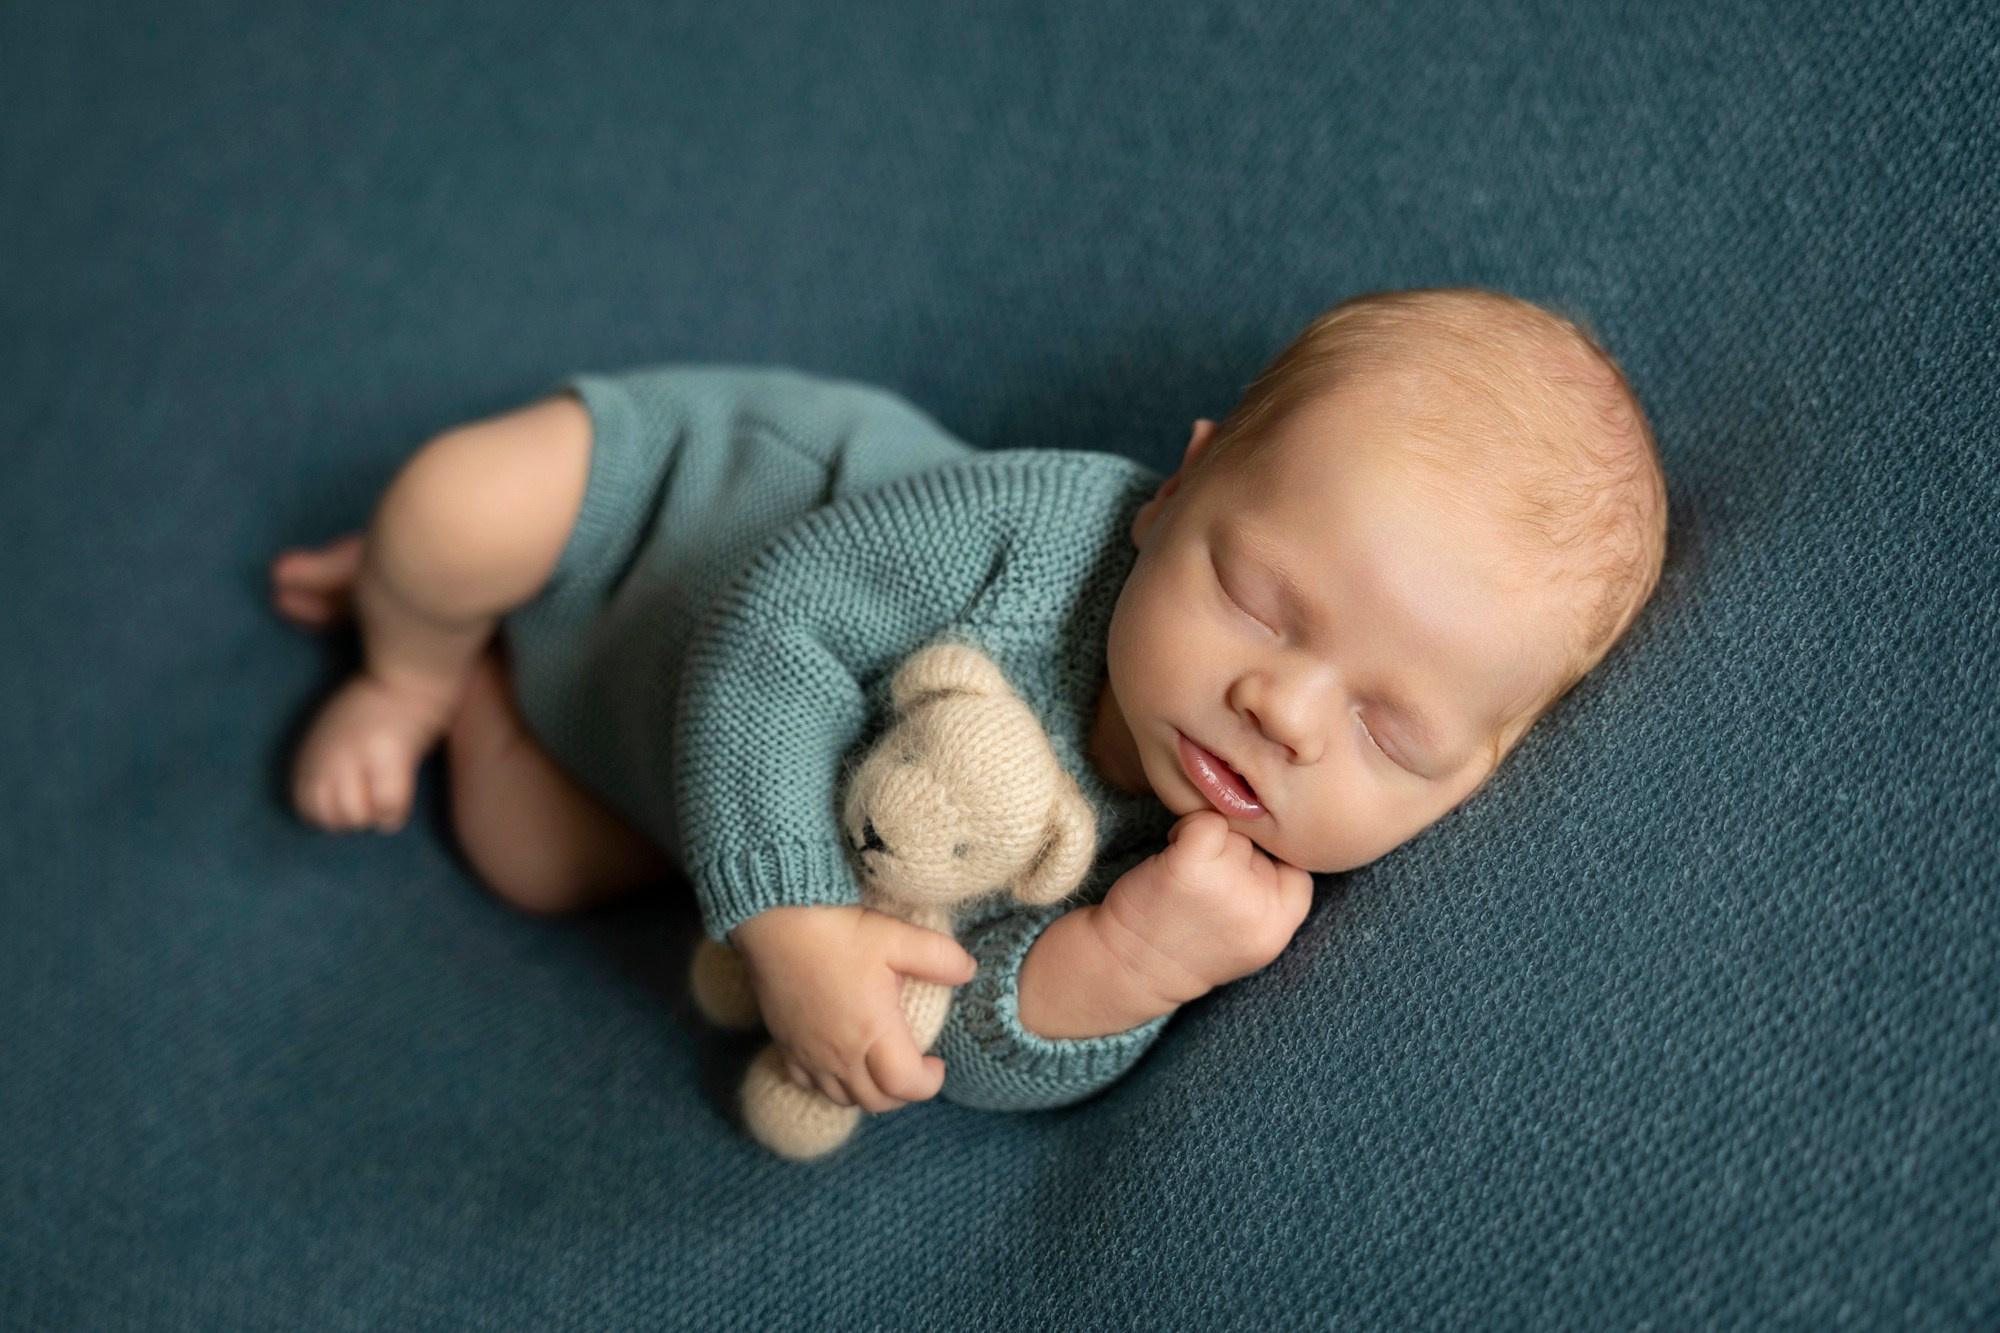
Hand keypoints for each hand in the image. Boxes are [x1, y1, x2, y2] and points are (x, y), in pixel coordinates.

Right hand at [728, 904, 977, 1114]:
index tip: (938, 1063)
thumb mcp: (896, 936)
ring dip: (869, 1093)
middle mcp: (838, 1053)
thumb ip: (940, 957)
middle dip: (903, 1093)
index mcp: (871, 1032)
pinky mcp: (786, 1044)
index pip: (906, 1085)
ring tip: (883, 1068)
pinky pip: (809, 1084)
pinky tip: (841, 1063)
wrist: (773, 919)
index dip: (929, 1083)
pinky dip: (832, 1085)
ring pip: (843, 1099)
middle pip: (876, 1101)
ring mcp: (808, 1053)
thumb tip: (969, 971)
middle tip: (916, 1068)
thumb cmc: (836, 930)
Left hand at [1094, 810, 1314, 1007]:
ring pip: (1233, 832)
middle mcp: (1261, 909)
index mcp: (1279, 927)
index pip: (1298, 867)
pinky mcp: (1191, 866)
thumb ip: (1270, 895)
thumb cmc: (1186, 943)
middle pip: (1260, 847)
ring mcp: (1227, 886)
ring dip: (1207, 845)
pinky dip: (1184, 828)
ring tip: (1184, 879)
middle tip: (1201, 891)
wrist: (1130, 969)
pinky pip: (1203, 821)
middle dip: (1231, 859)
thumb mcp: (1248, 933)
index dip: (1264, 866)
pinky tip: (1170, 854)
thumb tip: (1269, 824)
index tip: (1233, 887)